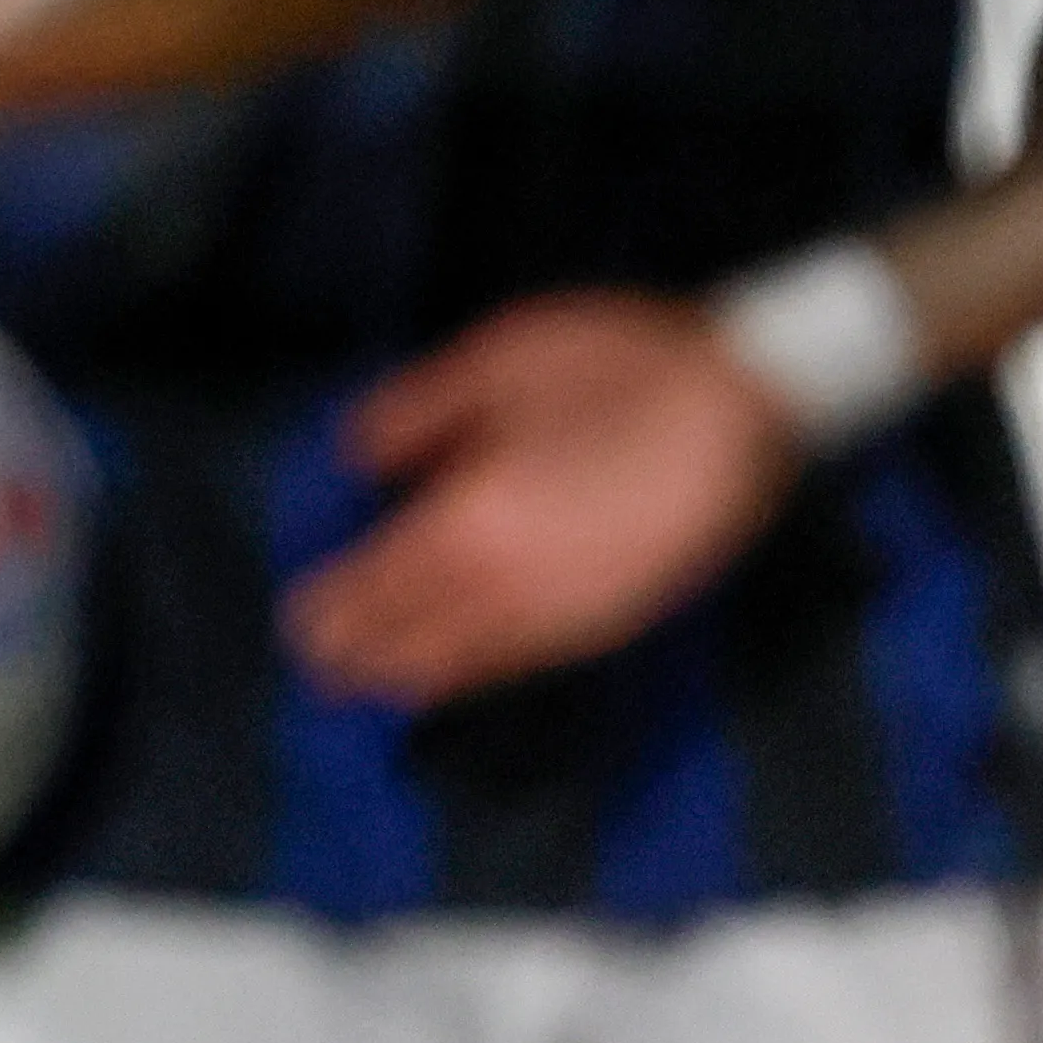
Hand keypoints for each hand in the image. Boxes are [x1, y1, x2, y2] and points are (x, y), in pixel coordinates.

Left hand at [281, 292, 797, 704]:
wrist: (745, 406)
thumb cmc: (619, 365)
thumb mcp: (499, 360)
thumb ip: (420, 413)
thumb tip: (358, 457)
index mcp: (473, 512)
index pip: (384, 580)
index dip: (337, 607)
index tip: (297, 623)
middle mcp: (511, 579)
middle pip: (418, 631)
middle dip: (362, 651)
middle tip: (316, 666)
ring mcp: (567, 609)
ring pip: (472, 658)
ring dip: (414, 671)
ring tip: (369, 682)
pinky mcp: (614, 618)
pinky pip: (525, 659)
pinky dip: (478, 672)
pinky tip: (458, 674)